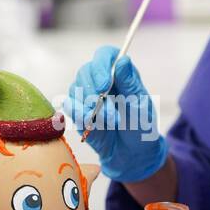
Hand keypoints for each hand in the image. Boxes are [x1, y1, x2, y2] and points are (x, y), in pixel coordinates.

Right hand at [63, 45, 166, 182]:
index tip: (105, 84)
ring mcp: (87, 95)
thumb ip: (130, 83)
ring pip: (75, 88)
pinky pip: (69, 105)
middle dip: (95, 93)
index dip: (101, 66)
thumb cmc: (141, 127)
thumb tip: (122, 60)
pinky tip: (92, 124)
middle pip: (85, 71)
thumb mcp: (140, 106)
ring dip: (91, 107)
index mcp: (119, 73)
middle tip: (110, 113)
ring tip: (110, 122)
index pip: (104, 55)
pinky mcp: (78, 111)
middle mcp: (101, 80)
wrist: (131, 154)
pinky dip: (79, 114)